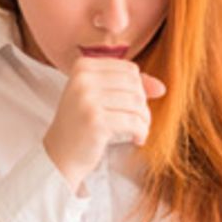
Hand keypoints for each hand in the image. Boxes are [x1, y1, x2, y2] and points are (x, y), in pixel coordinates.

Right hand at [42, 56, 165, 192]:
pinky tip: (137, 139)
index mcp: (82, 67)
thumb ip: (129, 87)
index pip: (129, 69)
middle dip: (142, 105)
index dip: (138, 89)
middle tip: (138, 121)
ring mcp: (87, 99)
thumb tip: (161, 87)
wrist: (60, 155)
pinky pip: (134, 121)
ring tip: (138, 130)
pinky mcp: (95, 121)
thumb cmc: (82, 125)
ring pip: (137, 102)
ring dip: (144, 120)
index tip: (132, 107)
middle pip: (135, 84)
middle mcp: (83, 79)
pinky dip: (141, 132)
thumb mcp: (100, 98)